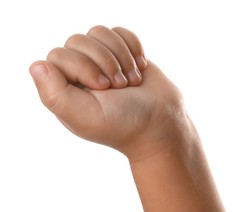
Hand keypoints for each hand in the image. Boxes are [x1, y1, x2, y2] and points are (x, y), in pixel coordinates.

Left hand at [30, 26, 187, 160]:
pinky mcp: (122, 54)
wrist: (161, 122)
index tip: (104, 88)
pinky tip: (140, 67)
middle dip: (106, 61)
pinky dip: (133, 47)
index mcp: (66, 90)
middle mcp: (81, 74)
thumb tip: (36, 65)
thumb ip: (54, 95)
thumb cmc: (125, 123)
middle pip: (78, 40)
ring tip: (132, 81)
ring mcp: (102, 62)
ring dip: (121, 56)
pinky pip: (119, 32)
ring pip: (99, 32)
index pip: (58, 56)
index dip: (83, 66)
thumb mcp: (85, 116)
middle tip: (121, 87)